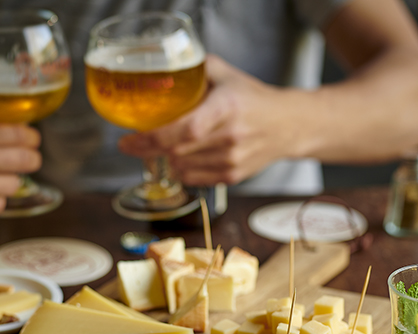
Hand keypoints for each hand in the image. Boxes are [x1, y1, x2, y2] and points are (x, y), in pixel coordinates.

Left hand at [118, 55, 299, 186]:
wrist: (288, 125)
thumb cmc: (254, 99)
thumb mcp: (227, 76)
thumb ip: (195, 70)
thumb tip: (161, 70)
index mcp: (226, 107)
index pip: (184, 129)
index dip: (152, 138)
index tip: (128, 139)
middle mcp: (230, 136)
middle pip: (177, 151)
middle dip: (149, 149)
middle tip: (133, 143)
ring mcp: (232, 159)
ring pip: (182, 167)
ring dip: (167, 159)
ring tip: (167, 146)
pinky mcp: (233, 176)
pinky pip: (194, 178)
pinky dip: (182, 170)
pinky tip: (184, 157)